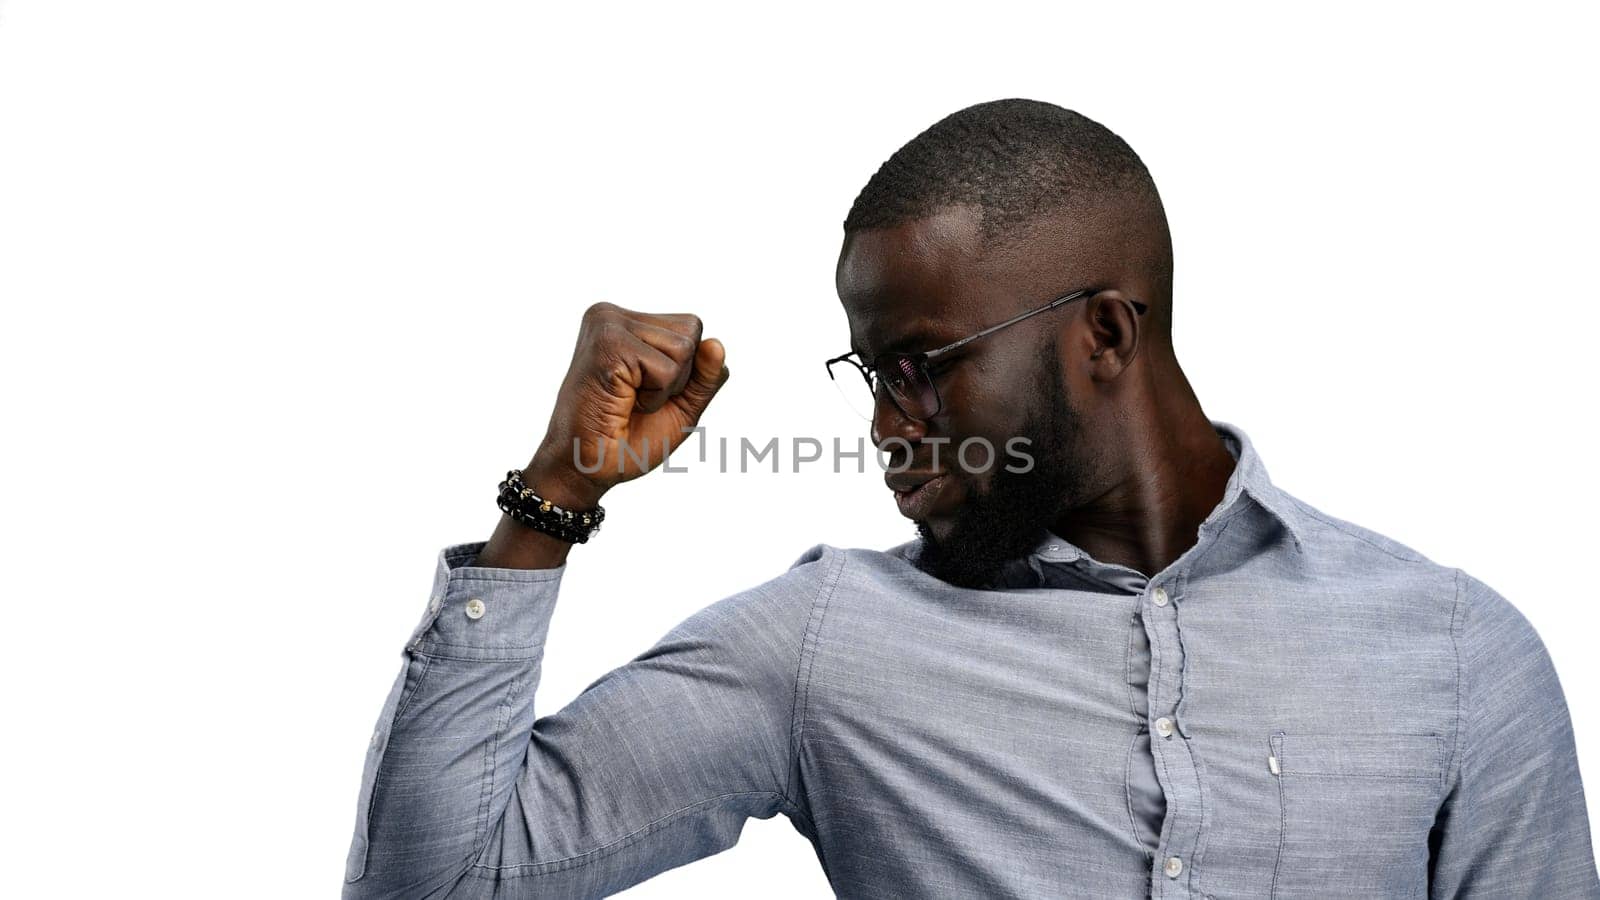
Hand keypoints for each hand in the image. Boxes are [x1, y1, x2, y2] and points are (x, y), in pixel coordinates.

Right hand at [527, 302, 729, 506]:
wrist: (586, 468)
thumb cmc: (628, 439)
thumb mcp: (682, 405)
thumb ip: (705, 376)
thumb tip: (717, 345)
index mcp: (626, 322)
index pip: (691, 327)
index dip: (684, 370)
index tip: (644, 391)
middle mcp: (612, 315)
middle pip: (692, 330)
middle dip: (678, 376)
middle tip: (635, 398)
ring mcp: (607, 325)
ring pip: (684, 347)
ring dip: (665, 388)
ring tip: (627, 400)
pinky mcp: (607, 345)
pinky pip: (667, 369)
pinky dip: (654, 397)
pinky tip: (622, 402)